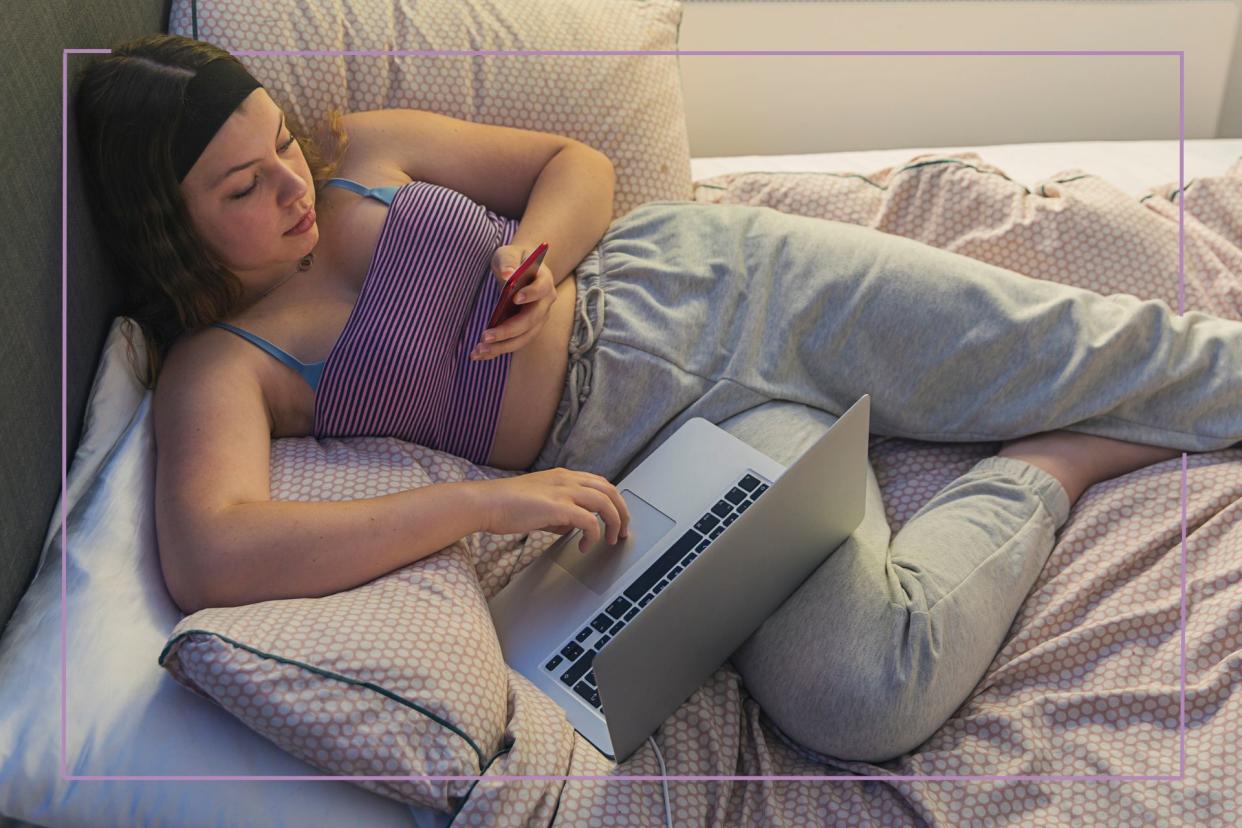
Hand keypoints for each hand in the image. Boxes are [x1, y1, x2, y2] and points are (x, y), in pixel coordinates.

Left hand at [471, 244, 557, 360]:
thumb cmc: (514, 260)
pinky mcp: (526, 330)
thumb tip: (508, 275)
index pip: (541, 289)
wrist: (520, 270)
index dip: (531, 294)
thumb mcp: (508, 254)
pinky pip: (513, 343)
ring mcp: (537, 320)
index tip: (515, 297)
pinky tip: (477, 354)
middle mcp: (545, 304)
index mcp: (544, 281)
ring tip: (478, 351)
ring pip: (523, 338)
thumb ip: (508, 262)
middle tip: (485, 336)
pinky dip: (496, 350)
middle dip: (508, 330)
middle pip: (531, 321)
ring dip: (501, 347)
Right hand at [475, 468, 631, 552]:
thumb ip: (558, 513)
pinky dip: (594, 535)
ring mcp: (564, 491)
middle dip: (622, 512)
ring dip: (614, 523)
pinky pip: (590, 521)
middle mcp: (567, 479)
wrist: (486, 503)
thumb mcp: (539, 504)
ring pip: (605, 503)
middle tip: (623, 531)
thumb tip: (571, 528)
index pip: (600, 483)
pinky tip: (584, 546)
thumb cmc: (505, 505)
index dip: (613, 501)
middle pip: (610, 491)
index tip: (617, 517)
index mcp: (563, 476)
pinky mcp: (559, 507)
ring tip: (612, 540)